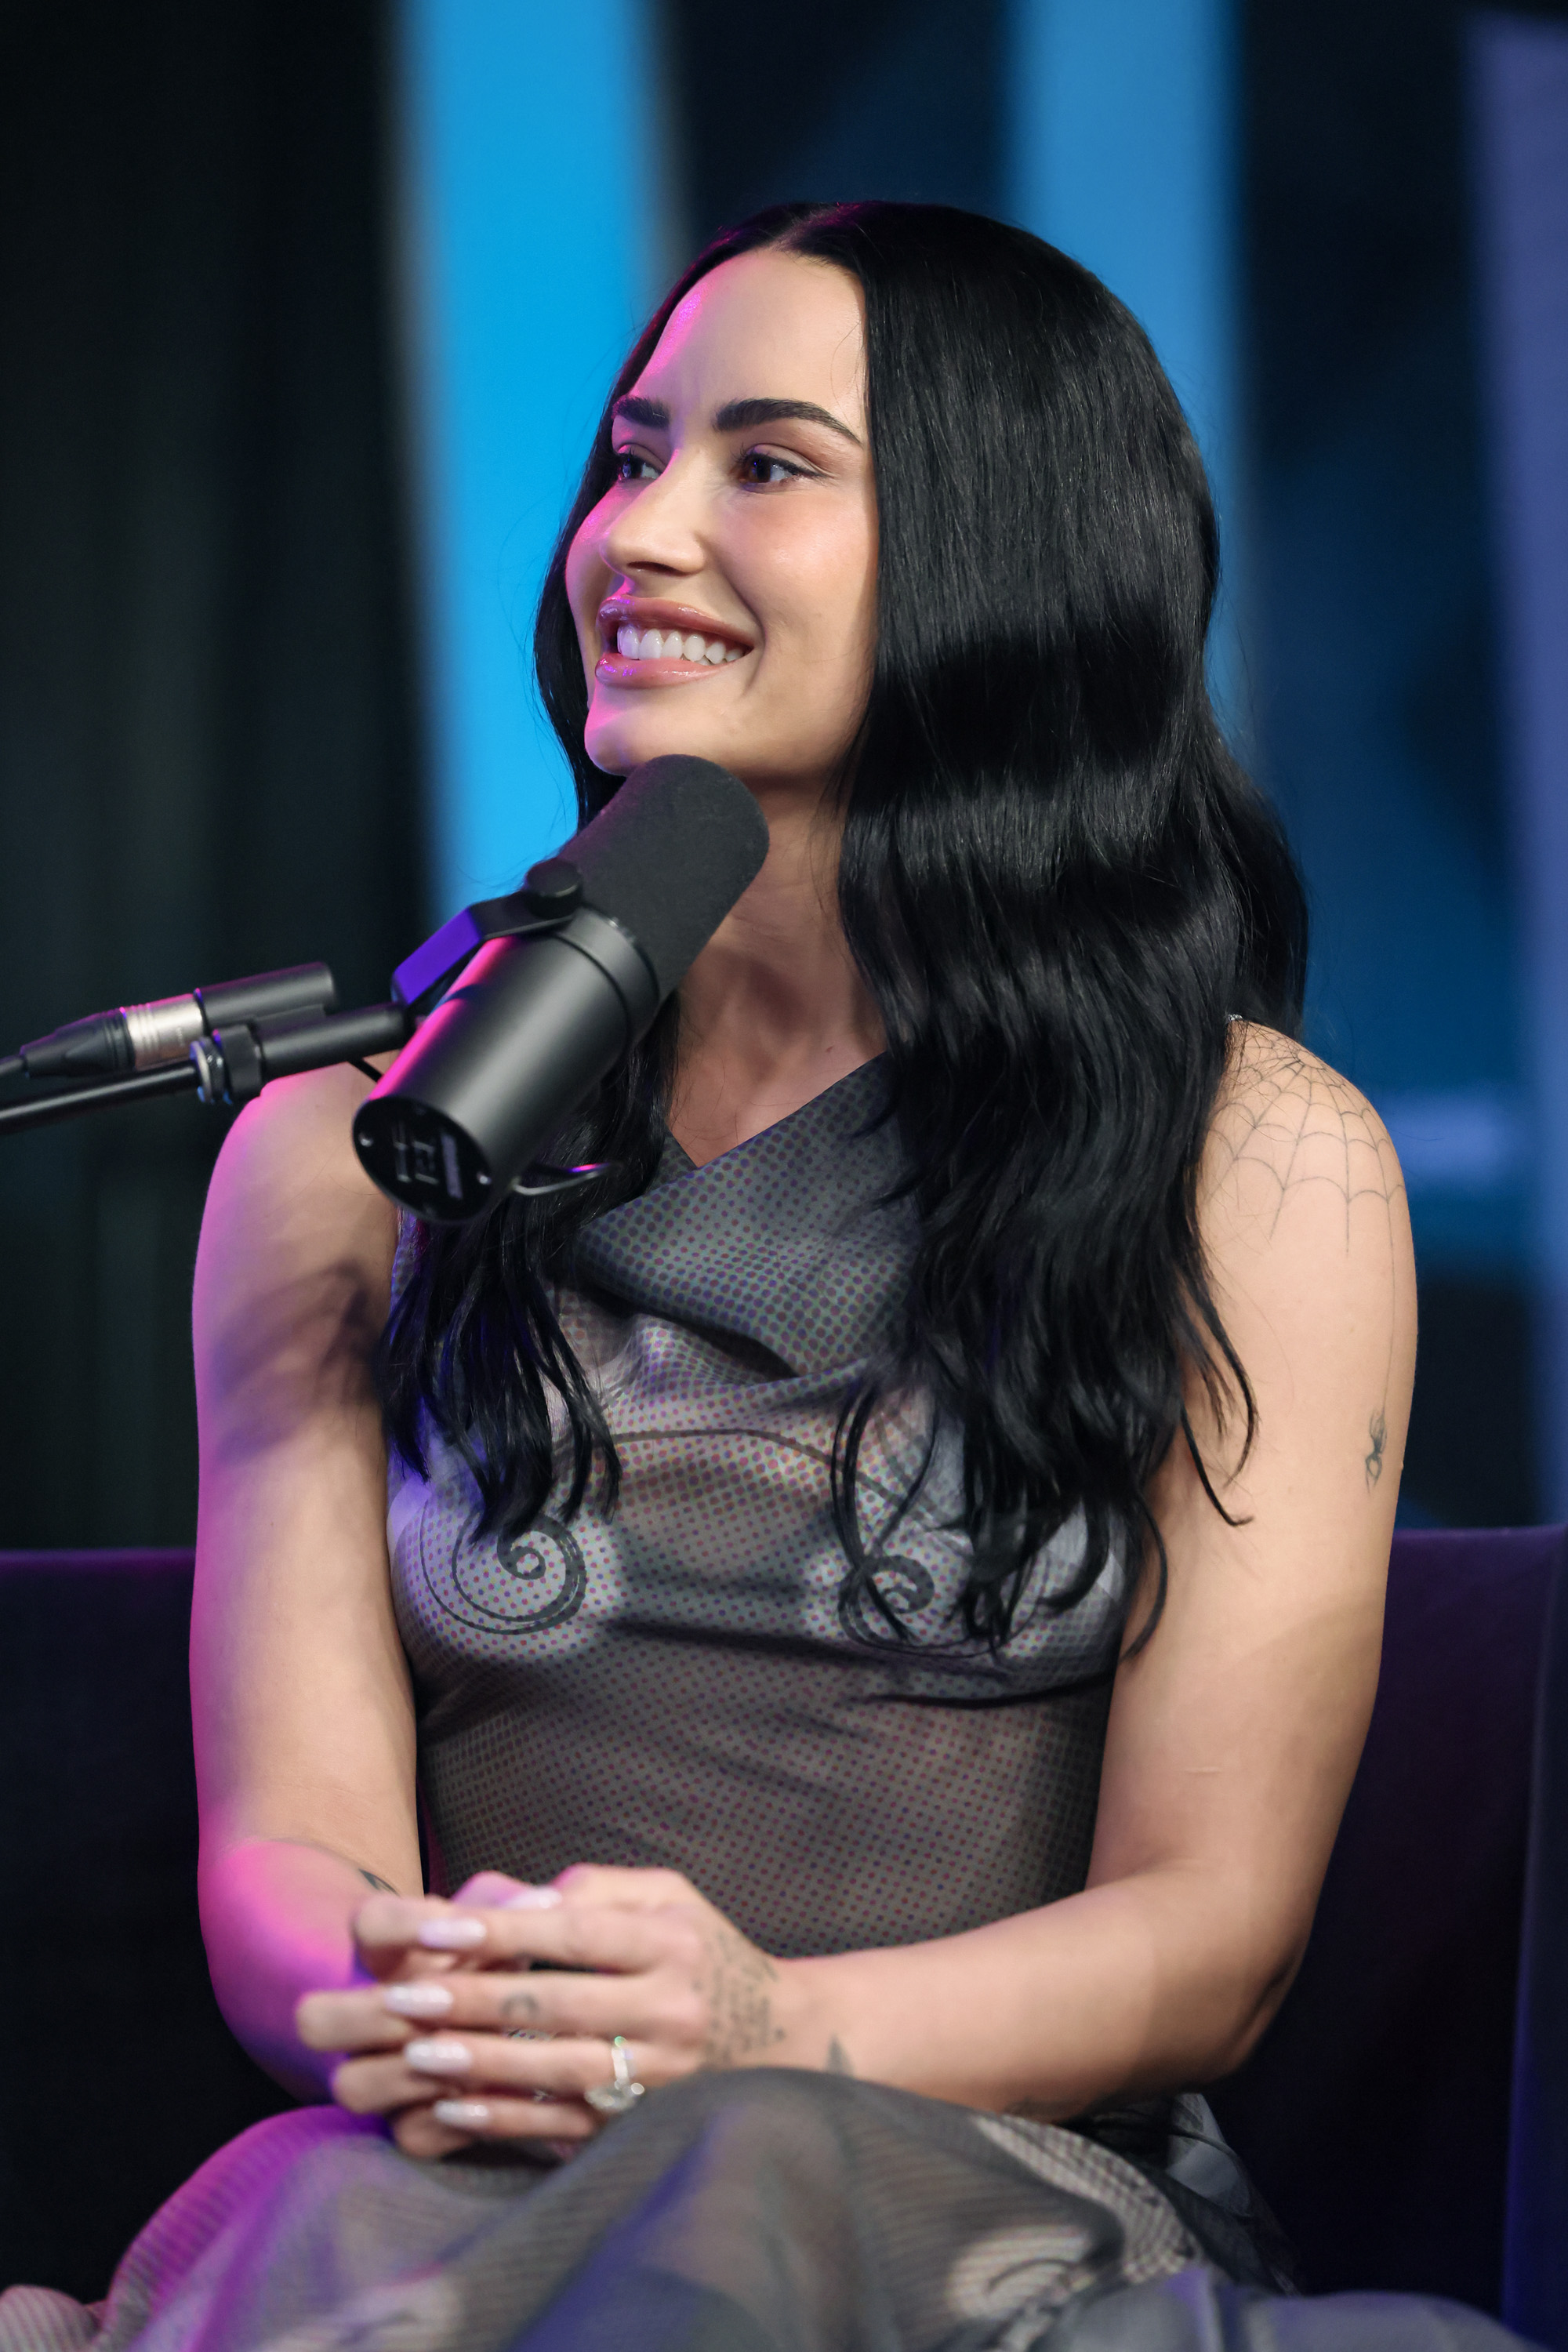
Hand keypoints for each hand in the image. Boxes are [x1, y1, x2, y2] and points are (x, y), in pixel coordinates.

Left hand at [295, 1866, 800, 2158]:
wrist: (783, 2039)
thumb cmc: (703, 1953)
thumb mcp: (670, 1895)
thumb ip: (596, 1889)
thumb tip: (519, 1904)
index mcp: (669, 1942)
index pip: (576, 1933)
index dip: (503, 1931)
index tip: (435, 1930)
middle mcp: (669, 2008)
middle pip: (558, 2003)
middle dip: (473, 2001)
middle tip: (401, 1998)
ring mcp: (660, 2075)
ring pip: (556, 2070)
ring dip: (481, 2064)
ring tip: (415, 2054)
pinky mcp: (645, 2125)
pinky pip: (565, 2124)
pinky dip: (505, 2118)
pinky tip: (451, 2108)